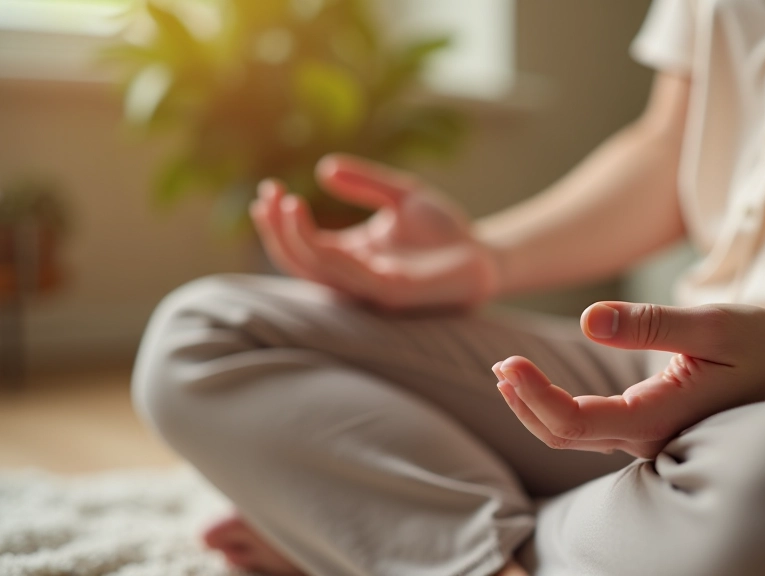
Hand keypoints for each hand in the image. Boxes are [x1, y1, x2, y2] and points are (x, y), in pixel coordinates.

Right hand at [250, 155, 498, 309]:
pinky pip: (352, 277)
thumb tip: (324, 168)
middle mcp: (355, 277)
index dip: (280, 223)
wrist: (488, 255)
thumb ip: (365, 182)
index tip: (269, 190)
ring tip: (286, 203)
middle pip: (300, 262)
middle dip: (278, 231)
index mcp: (351, 258)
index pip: (303, 248)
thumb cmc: (445, 231)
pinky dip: (329, 255)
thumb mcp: (401, 195)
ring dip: (295, 240)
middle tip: (269, 195)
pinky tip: (318, 229)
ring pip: (319, 270)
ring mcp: (373, 288)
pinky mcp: (395, 293)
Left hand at [493, 302, 764, 457]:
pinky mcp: (651, 425)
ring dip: (535, 405)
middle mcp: (648, 437)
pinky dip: (557, 406)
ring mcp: (649, 436)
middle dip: (523, 401)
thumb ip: (651, 323)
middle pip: (563, 434)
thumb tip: (589, 319)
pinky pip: (591, 427)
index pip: (573, 421)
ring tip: (507, 372)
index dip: (532, 395)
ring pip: (574, 435)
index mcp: (659, 417)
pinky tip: (541, 384)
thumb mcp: (714, 324)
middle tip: (499, 364)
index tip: (508, 362)